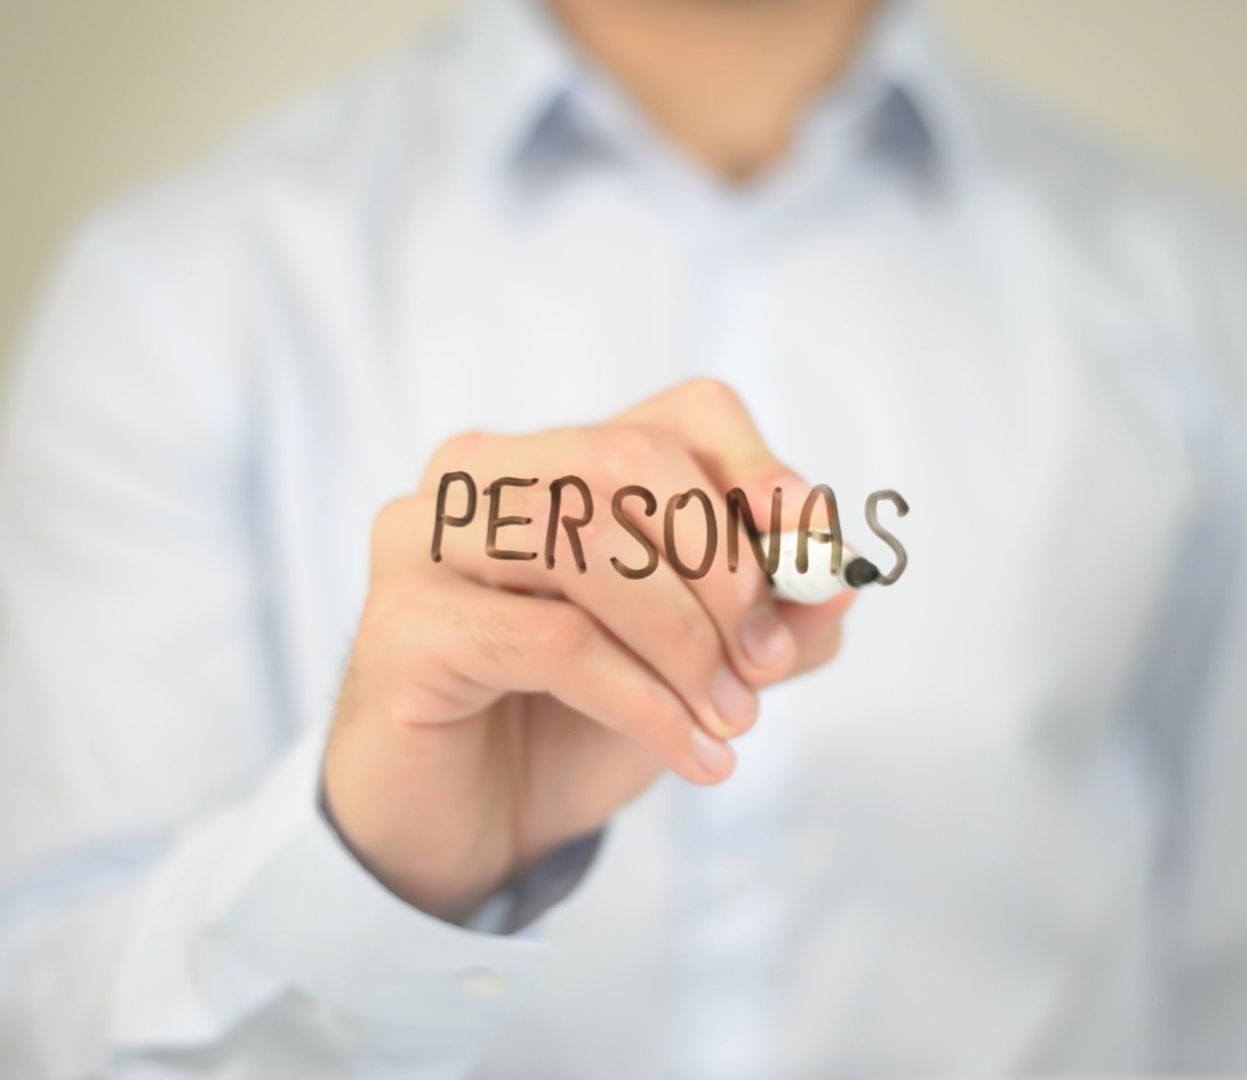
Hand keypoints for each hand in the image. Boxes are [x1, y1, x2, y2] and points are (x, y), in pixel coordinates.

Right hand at [322, 378, 854, 920]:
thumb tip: (843, 578)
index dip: (759, 470)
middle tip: (765, 662)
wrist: (471, 831)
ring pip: (584, 541)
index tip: (812, 548)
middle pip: (629, 459)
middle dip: (721, 563)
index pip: (679, 414)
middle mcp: (481, 474)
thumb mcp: (697, 669)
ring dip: (683, 639)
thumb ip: (770, 622)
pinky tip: (692, 755)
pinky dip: (643, 700)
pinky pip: (552, 639)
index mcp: (556, 460)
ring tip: (730, 718)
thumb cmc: (575, 727)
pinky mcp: (402, 622)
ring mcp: (426, 539)